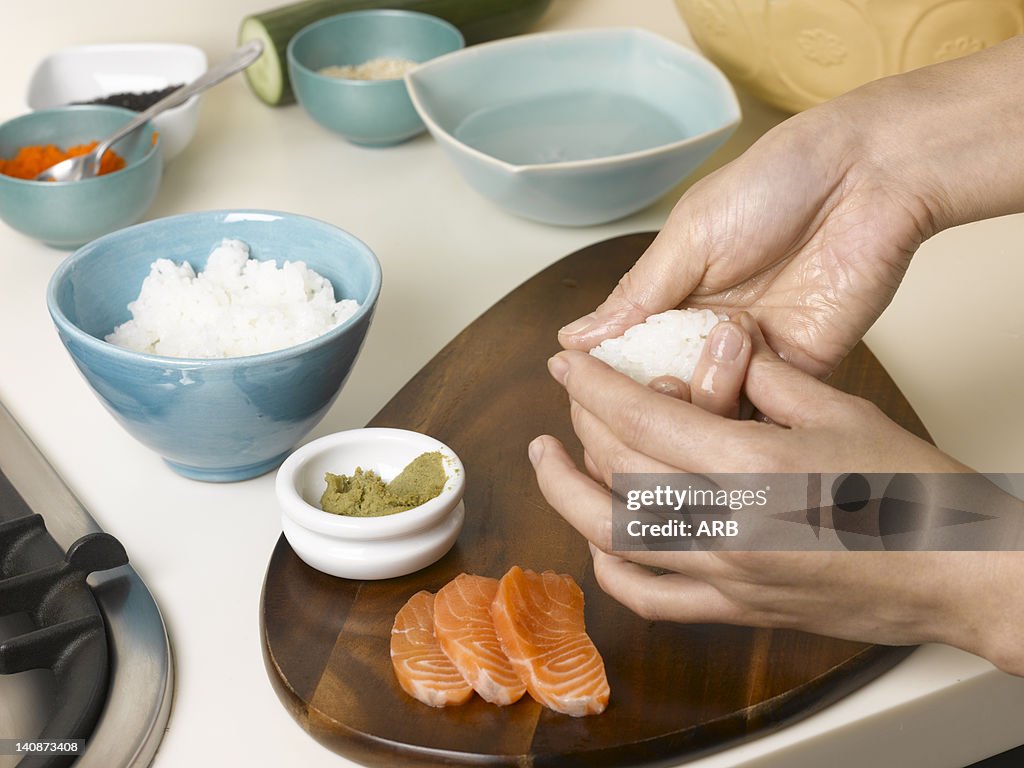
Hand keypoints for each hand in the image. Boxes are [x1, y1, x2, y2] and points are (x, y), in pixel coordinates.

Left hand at [530, 317, 1023, 674]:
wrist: (955, 572)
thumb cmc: (912, 492)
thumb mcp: (838, 410)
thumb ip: (767, 378)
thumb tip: (721, 353)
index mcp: (752, 464)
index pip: (641, 416)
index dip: (592, 384)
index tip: (566, 363)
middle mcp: (726, 522)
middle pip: (617, 470)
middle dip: (579, 425)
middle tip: (569, 400)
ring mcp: (724, 573)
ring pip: (612, 537)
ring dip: (566, 495)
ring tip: (548, 461)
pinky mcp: (734, 607)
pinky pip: (650, 598)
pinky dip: (611, 568)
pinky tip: (598, 542)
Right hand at [558, 36, 1023, 377]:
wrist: (866, 174)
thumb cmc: (773, 184)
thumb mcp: (688, 236)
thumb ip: (637, 296)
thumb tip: (576, 339)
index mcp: (672, 300)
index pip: (626, 358)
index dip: (608, 380)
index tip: (588, 391)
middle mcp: (707, 335)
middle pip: (665, 393)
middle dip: (655, 396)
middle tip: (662, 376)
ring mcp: (753, 356)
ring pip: (710, 411)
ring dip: (704, 392)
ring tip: (723, 341)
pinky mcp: (801, 368)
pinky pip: (764, 409)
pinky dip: (748, 401)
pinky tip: (745, 368)